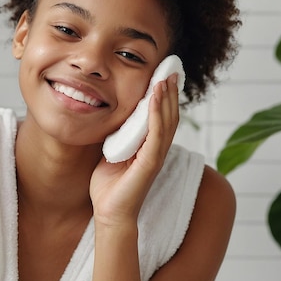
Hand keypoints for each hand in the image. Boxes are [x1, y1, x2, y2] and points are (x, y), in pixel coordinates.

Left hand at [90, 74, 179, 226]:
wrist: (109, 212)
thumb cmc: (109, 185)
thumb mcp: (111, 151)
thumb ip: (117, 134)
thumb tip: (109, 113)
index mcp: (149, 145)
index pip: (162, 115)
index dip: (164, 94)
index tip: (163, 72)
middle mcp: (156, 149)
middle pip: (170, 114)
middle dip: (170, 90)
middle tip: (171, 67)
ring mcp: (156, 156)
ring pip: (167, 121)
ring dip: (166, 98)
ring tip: (166, 76)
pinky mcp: (150, 163)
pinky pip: (156, 134)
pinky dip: (158, 114)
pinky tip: (156, 98)